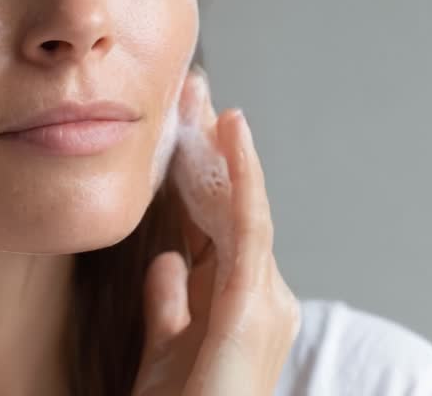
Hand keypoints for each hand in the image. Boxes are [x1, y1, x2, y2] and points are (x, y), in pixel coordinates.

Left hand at [131, 68, 300, 395]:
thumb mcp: (166, 347)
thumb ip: (171, 304)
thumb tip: (167, 260)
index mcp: (238, 300)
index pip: (218, 219)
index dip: (202, 167)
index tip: (182, 118)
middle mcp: (261, 294)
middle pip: (232, 204)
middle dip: (212, 145)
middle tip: (191, 86)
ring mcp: (265, 300)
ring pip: (242, 205)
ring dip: (225, 148)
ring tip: (204, 97)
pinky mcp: (254, 307)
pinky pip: (247, 228)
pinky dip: (242, 177)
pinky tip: (231, 134)